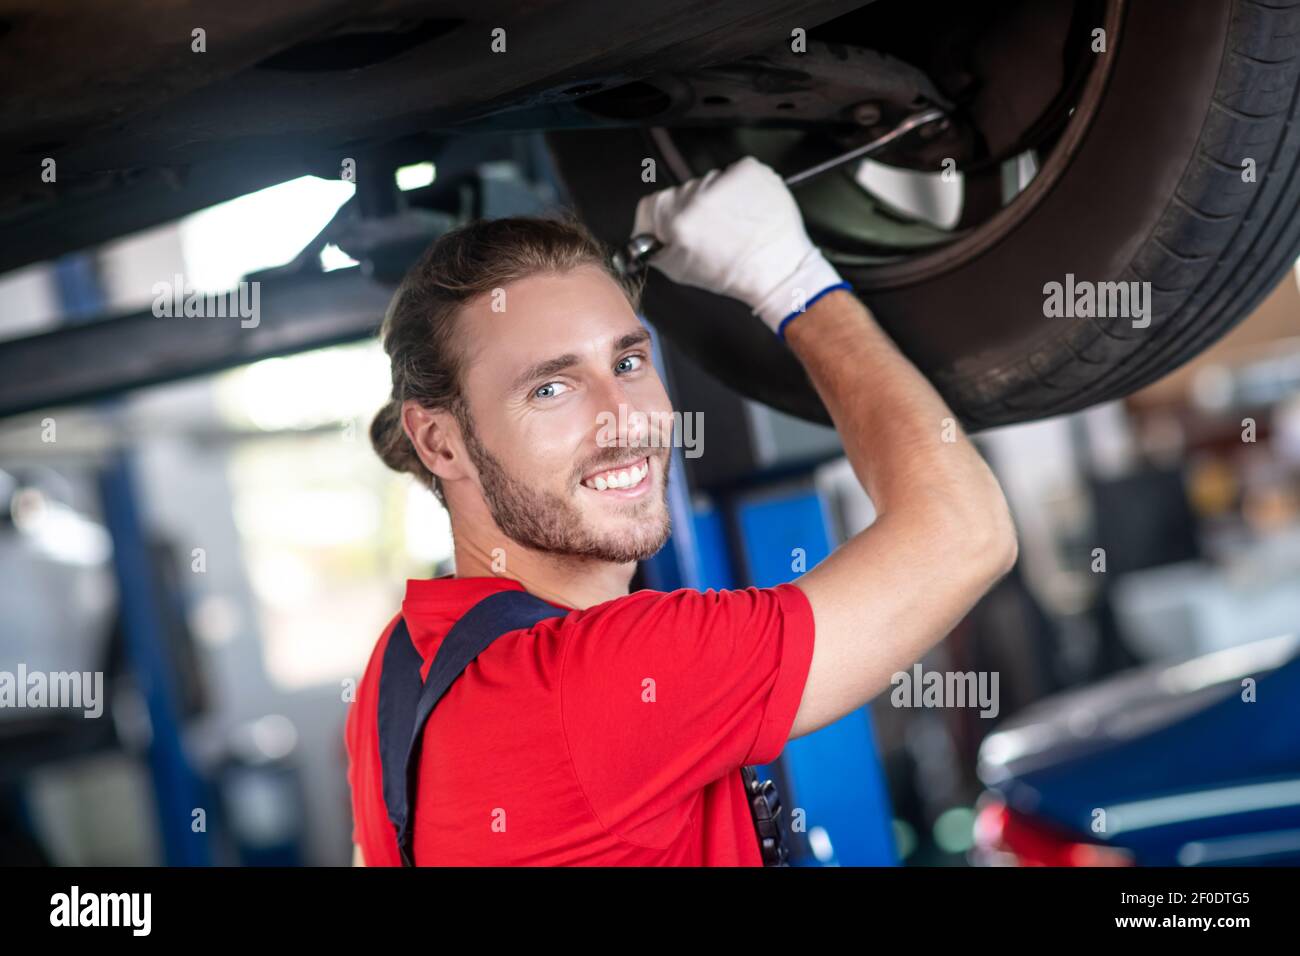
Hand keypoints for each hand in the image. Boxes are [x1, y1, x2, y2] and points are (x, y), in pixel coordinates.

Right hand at [631, 156, 846, 335]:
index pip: (650, 206)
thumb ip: (654, 249)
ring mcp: (726, 179)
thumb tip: (645, 234)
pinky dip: (739, 189)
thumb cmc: (735, 274)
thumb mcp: (680, 272)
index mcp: (678, 220)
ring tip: (733, 223)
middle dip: (691, 211)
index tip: (669, 229)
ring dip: (716, 199)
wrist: (778, 268)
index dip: (658, 221)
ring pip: (708, 184)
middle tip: (711, 232)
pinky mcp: (749, 171)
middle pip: (681, 193)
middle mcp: (699, 195)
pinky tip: (745, 211)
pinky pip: (734, 174)